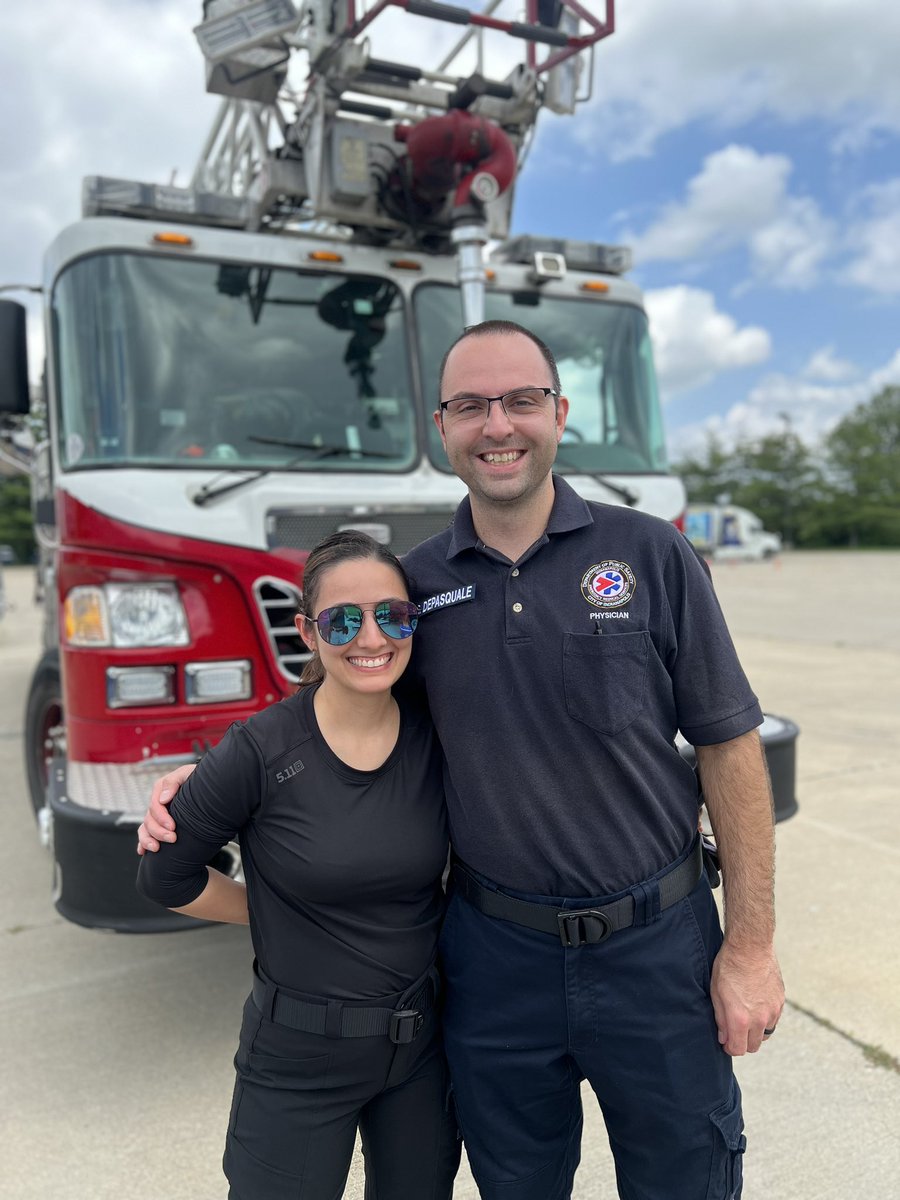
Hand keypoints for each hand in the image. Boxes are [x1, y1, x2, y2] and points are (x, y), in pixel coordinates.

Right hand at [136, 763, 196, 854]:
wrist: (209, 785)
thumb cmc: (198, 778)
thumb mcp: (187, 773)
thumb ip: (173, 781)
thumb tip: (163, 799)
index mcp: (161, 789)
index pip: (155, 806)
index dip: (161, 818)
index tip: (173, 826)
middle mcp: (157, 803)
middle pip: (149, 820)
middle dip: (159, 832)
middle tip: (173, 839)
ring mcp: (157, 815)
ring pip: (145, 829)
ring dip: (148, 840)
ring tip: (156, 849)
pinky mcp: (160, 824)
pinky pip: (145, 834)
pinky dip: (143, 843)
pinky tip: (143, 851)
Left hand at [710, 940, 783, 1055]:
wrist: (750, 947)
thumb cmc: (729, 967)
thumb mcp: (716, 993)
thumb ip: (721, 1019)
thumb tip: (724, 1038)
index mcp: (740, 1019)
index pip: (738, 1049)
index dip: (729, 1047)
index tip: (725, 1040)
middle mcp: (759, 1019)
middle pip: (753, 1046)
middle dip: (742, 1041)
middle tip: (734, 1029)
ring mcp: (773, 1011)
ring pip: (765, 1034)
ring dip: (755, 1031)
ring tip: (746, 1015)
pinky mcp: (781, 1002)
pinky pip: (774, 1020)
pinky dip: (765, 1019)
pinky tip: (756, 1004)